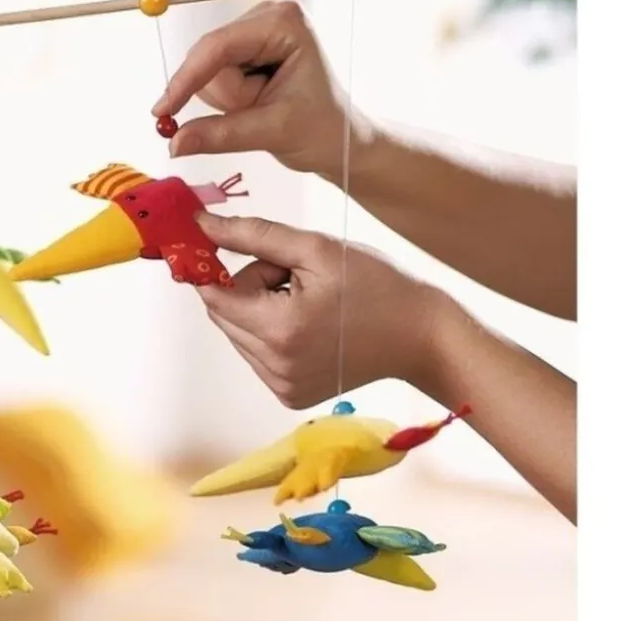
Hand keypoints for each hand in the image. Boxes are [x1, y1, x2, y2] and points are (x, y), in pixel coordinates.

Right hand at [152, 0, 367, 177]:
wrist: (341, 141)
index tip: (162, 111)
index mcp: (283, 24)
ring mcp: (256, 30)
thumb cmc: (322, 131)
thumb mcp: (271, 133)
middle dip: (227, 97)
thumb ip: (221, 135)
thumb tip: (174, 143)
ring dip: (229, 101)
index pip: (217, 47)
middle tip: (259, 113)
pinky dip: (229, 99)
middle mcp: (268, 16)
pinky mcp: (248, 48)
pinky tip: (258, 102)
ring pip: (209, 71)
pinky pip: (214, 76)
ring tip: (265, 107)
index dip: (186, 79)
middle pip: (209, 58)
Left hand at [195, 213, 451, 408]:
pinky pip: (257, 356)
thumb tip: (201, 224)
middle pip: (225, 316)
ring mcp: (282, 386)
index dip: (219, 269)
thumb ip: (253, 236)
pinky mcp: (290, 396)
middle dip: (248, 289)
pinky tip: (309, 327)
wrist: (419, 336)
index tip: (234, 250)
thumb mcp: (316, 249)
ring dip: (259, 312)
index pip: (214, 297)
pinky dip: (272, 336)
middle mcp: (275, 367)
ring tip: (306, 302)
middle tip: (292, 276)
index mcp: (280, 330)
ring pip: (239, 336)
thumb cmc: (375, 285)